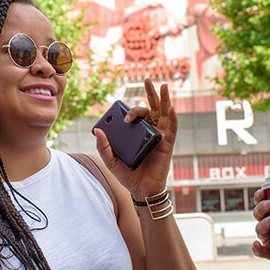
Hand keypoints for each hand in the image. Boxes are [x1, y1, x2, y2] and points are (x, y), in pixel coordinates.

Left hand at [93, 79, 175, 198]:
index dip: (130, 111)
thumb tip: (97, 130)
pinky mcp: (167, 144)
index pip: (136, 116)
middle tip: (147, 79)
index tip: (123, 114)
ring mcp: (159, 137)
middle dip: (150, 93)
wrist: (141, 191)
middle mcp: (149, 132)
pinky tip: (170, 108)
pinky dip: (172, 117)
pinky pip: (172, 129)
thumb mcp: (111, 161)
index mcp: (137, 133)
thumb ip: (104, 147)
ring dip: (164, 99)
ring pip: (163, 114)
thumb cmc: (128, 176)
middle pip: (151, 109)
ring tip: (163, 86)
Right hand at [252, 190, 269, 259]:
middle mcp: (269, 226)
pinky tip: (257, 245)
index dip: (259, 196)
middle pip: (258, 215)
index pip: (262, 202)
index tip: (263, 190)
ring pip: (259, 230)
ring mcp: (268, 239)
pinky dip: (256, 248)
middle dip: (261, 208)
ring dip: (262, 224)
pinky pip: (259, 251)